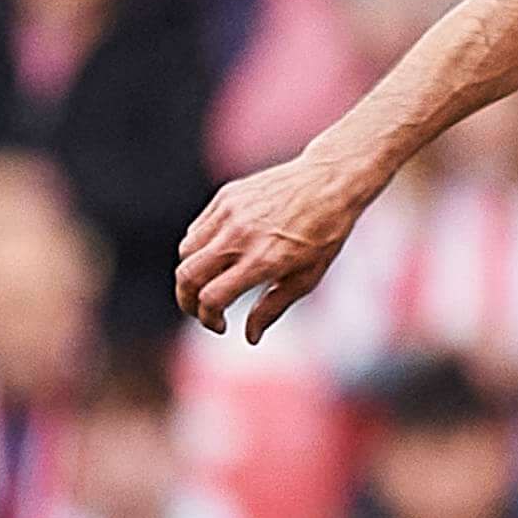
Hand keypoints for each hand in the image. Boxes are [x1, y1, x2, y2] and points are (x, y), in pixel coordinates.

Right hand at [178, 152, 375, 342]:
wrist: (331, 181)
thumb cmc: (325, 233)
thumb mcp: (308, 277)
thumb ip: (273, 307)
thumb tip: (249, 337)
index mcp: (262, 261)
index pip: (212, 298)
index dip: (209, 319)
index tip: (221, 324)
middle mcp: (240, 236)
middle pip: (186, 277)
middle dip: (186, 302)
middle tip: (201, 311)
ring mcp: (229, 214)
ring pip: (186, 252)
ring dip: (191, 274)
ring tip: (211, 283)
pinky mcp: (225, 197)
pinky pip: (197, 229)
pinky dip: (198, 249)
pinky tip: (218, 256)